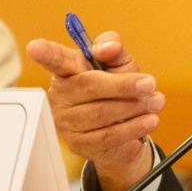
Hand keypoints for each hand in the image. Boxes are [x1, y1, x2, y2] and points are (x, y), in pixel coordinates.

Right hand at [26, 32, 164, 190]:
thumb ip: (114, 48)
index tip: (36, 47)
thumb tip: (107, 47)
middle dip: (124, 85)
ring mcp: (67, 121)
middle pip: (89, 86)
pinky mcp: (79, 144)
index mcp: (68, 70)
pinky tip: (148, 120)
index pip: (55, 59)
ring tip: (155, 102)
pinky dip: (133, 127)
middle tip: (149, 84)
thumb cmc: (119, 90)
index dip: (45, 53)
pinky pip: (108, 135)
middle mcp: (62, 95)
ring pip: (102, 112)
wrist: (128, 129)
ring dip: (134, 107)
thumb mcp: (121, 64)